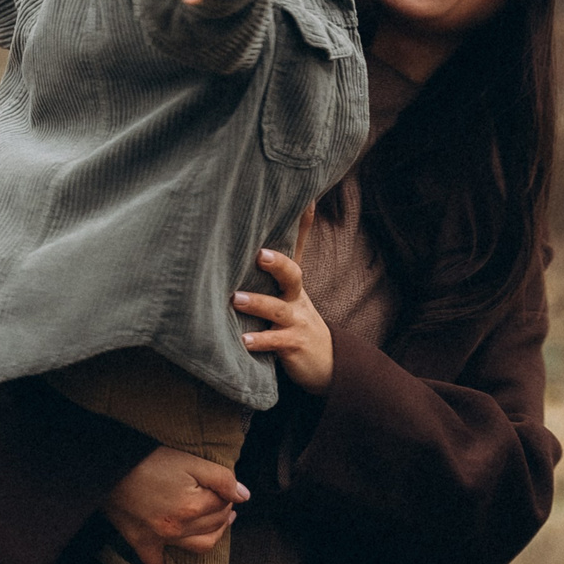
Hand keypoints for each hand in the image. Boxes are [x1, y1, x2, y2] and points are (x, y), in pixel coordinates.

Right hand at [103, 444, 247, 563]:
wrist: (107, 469)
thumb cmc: (148, 461)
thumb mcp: (189, 461)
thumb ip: (221, 478)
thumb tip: (244, 496)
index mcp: (193, 506)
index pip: (224, 503)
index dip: (228, 493)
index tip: (223, 485)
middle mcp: (179, 528)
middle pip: (215, 524)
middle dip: (224, 511)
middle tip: (223, 500)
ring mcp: (161, 539)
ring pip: (200, 545)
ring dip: (215, 536)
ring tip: (220, 524)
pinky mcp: (143, 544)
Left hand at [235, 209, 331, 394]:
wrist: (327, 363)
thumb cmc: (298, 321)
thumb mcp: (291, 294)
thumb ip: (276, 271)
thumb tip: (262, 243)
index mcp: (293, 283)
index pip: (298, 247)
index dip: (303, 223)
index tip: (306, 199)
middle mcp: (297, 298)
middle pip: (292, 274)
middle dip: (278, 263)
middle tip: (259, 254)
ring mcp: (297, 322)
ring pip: (278, 310)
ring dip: (257, 303)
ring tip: (236, 300)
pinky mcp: (294, 346)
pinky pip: (277, 342)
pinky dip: (260, 341)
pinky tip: (243, 342)